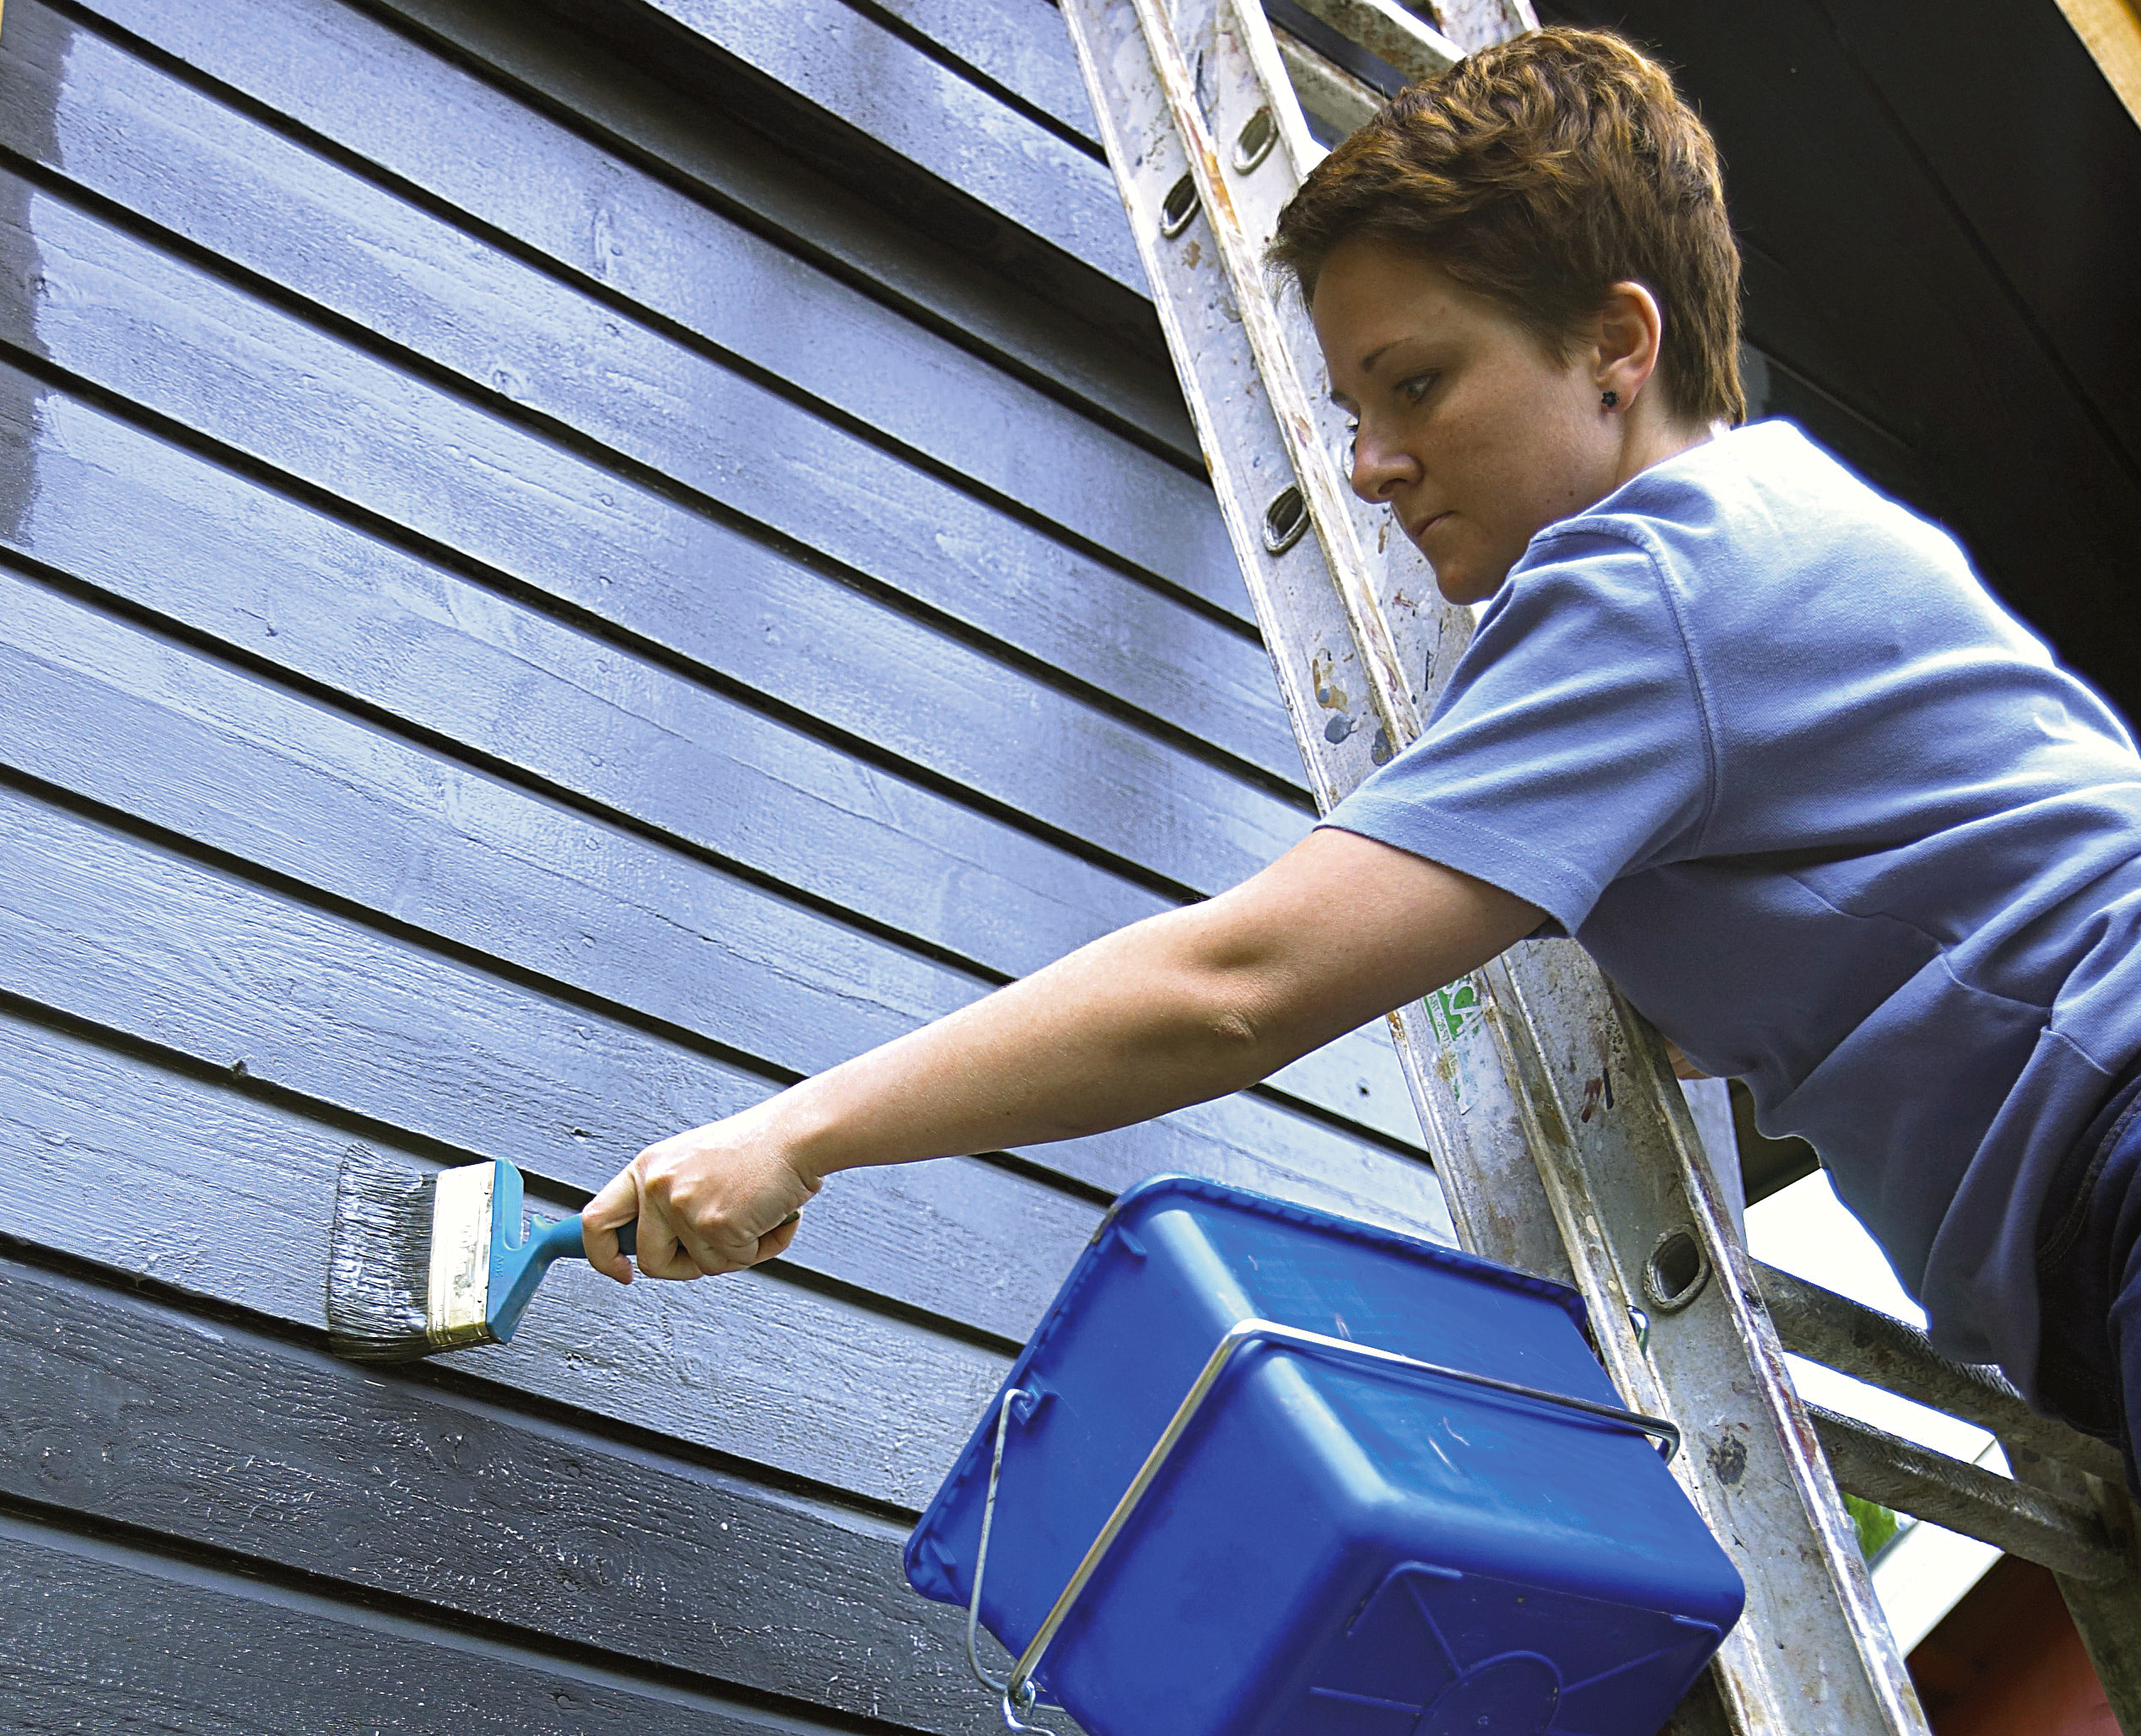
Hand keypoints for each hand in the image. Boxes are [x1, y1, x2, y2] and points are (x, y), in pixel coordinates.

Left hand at [581, 1114, 821, 1282]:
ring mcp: (683, 1206)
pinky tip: (774, 1216)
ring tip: (758, 1215)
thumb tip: (654, 1246)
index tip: (621, 1271)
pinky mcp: (715, 1224)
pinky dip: (762, 1247)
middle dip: (684, 1267)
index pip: (597, 1221)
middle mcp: (657, 1186)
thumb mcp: (693, 1165)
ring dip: (736, 1251)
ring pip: (701, 1265)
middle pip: (650, 1260)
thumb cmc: (757, 1148)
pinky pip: (735, 1261)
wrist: (797, 1134)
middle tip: (718, 1249)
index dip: (602, 1256)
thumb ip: (669, 1199)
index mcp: (648, 1167)